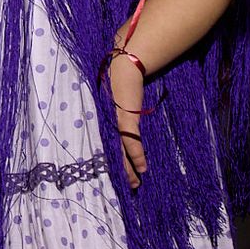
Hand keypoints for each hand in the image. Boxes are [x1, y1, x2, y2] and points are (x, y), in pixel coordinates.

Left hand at [107, 49, 147, 187]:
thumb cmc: (120, 75)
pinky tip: (142, 168)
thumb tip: (129, 106)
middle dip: (122, 169)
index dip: (116, 158)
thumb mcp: (119, 94)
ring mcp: (116, 122)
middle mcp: (109, 122)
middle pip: (114, 151)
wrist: (124, 64)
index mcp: (107, 118)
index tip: (120, 170)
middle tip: (128, 185)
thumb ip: (122, 104)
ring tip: (134, 182)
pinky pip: (131, 142)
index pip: (110, 143)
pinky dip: (136, 155)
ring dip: (128, 168)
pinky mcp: (126, 119)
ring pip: (121, 151)